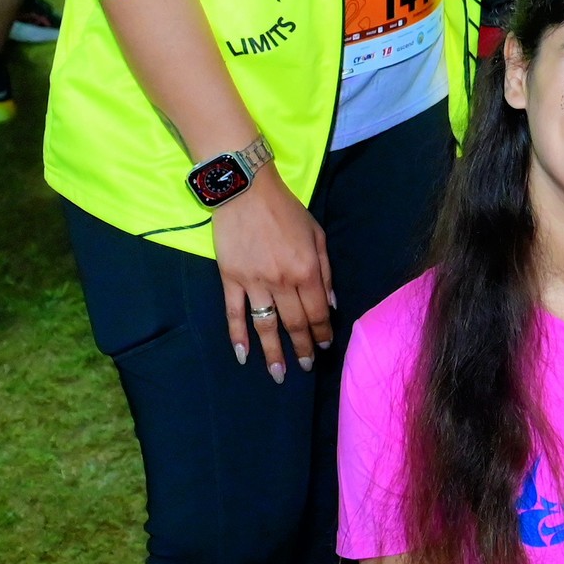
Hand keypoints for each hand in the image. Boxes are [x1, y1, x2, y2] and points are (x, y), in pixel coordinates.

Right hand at [210, 165, 333, 378]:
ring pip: (266, 325)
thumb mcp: (317, 234)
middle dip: (302, 348)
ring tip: (278, 374)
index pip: (317, 311)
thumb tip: (332, 304)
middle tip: (306, 366)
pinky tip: (243, 355)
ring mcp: (254, 282)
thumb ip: (327, 271)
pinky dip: (238, 336)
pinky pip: (234, 313)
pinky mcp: (230, 279)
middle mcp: (282, 281)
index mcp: (307, 270)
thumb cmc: (285, 210)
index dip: (322, 332)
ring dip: (273, 352)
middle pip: (294, 323)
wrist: (246, 190)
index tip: (324, 346)